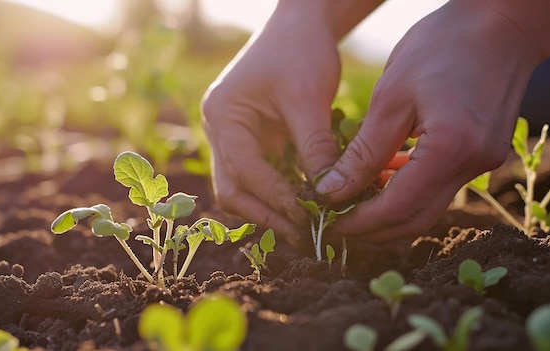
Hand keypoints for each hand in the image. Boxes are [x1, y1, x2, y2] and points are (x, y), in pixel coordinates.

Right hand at [201, 2, 347, 249]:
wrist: (301, 25)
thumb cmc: (300, 51)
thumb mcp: (308, 98)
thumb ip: (315, 148)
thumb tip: (329, 197)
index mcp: (222, 115)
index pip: (244, 170)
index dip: (275, 199)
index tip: (307, 219)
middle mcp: (220, 130)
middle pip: (232, 189)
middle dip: (266, 214)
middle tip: (303, 235)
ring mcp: (234, 137)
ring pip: (244, 188)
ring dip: (272, 208)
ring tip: (306, 226)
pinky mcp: (253, 141)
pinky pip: (262, 176)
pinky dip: (281, 193)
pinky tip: (306, 205)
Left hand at [316, 0, 546, 240]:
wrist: (500, 22)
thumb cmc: (442, 46)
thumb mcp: (391, 97)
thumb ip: (364, 152)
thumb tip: (332, 191)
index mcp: (450, 149)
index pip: (397, 208)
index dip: (358, 223)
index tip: (327, 224)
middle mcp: (473, 165)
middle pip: (414, 220)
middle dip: (371, 228)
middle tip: (334, 222)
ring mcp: (483, 163)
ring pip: (427, 208)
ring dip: (388, 212)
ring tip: (350, 202)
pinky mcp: (482, 154)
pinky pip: (439, 186)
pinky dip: (407, 191)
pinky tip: (381, 178)